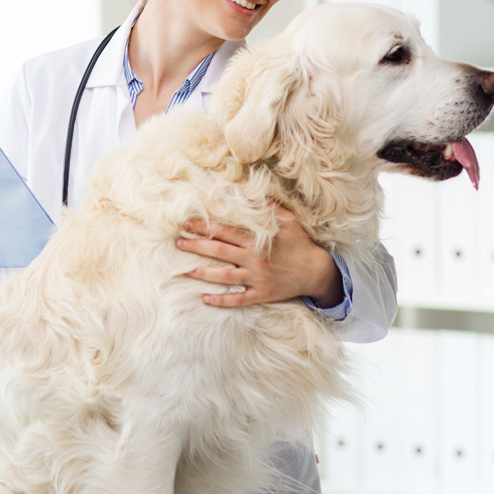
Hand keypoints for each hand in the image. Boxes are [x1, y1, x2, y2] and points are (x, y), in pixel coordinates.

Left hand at [176, 205, 343, 307]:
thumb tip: (251, 193)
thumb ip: (268, 207)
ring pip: (225, 276)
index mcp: (257, 240)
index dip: (204, 227)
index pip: (225, 231)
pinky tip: (205, 299)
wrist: (315, 271)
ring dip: (204, 273)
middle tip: (178, 243)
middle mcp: (254, 259)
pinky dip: (222, 300)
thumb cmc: (300, 243)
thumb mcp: (288, 220)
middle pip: (219, 251)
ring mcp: (256, 278)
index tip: (187, 223)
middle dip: (197, 246)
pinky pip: (239, 299)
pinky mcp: (261, 294)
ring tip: (185, 271)